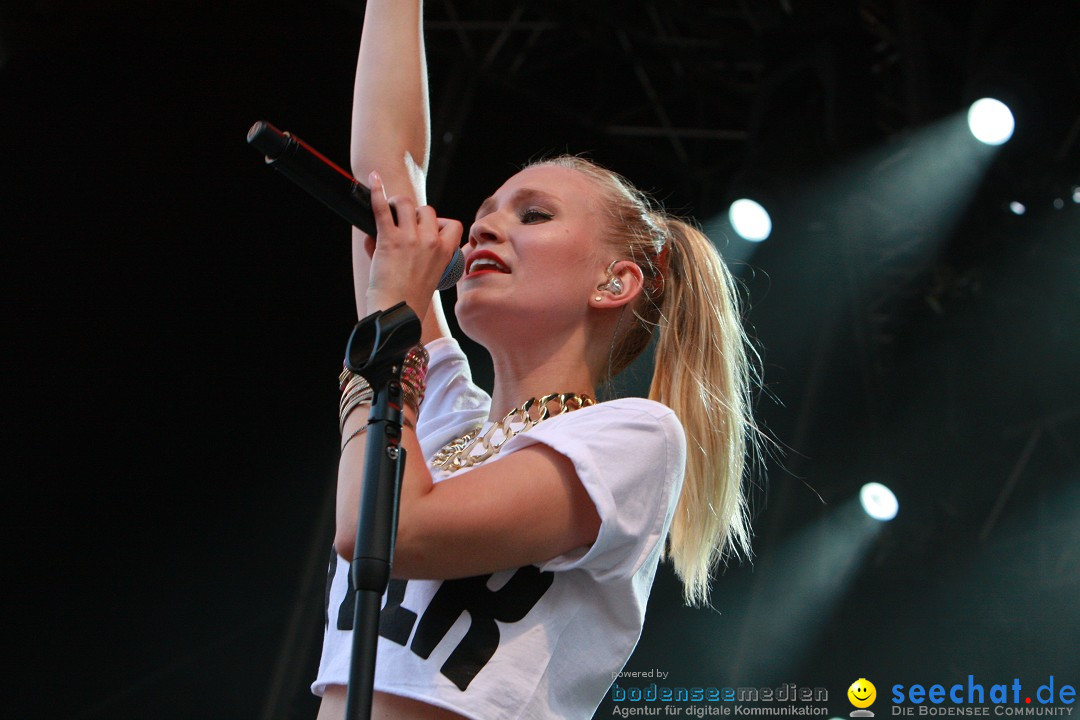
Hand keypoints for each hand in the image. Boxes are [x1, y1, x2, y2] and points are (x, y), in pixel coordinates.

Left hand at [364, 171, 462, 320]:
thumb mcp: (426, 278)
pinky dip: (377, 192)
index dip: (440, 222)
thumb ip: (414, 255)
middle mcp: (431, 242)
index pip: (452, 224)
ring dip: (396, 204)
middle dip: (413, 213)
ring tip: (388, 211)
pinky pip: (382, 208)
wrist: (397, 314)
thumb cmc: (409, 302)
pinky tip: (373, 179)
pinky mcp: (389, 239)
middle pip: (427, 210)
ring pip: (406, 204)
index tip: (429, 228)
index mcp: (445, 253)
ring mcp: (411, 239)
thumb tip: (379, 235)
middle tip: (401, 223)